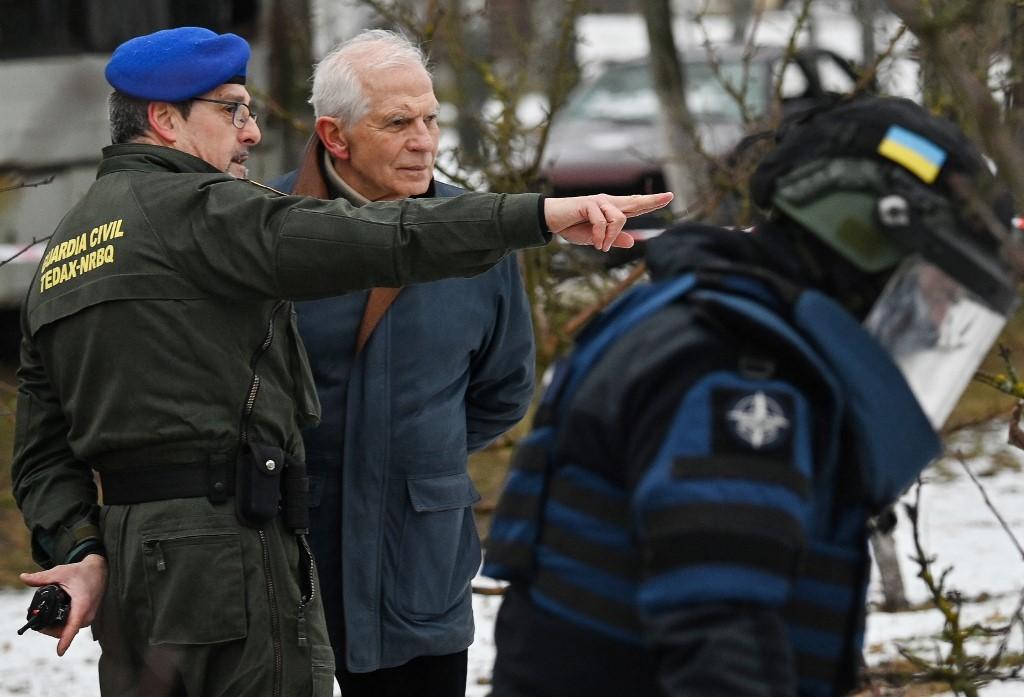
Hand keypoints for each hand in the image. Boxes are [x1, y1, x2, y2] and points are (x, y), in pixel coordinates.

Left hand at [20, 554, 106, 655]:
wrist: (101, 569)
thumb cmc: (82, 571)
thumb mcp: (61, 572)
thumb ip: (42, 577)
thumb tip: (23, 578)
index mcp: (82, 605)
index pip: (73, 627)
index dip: (66, 640)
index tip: (60, 652)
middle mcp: (88, 614)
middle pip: (67, 631)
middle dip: (50, 630)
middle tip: (37, 622)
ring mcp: (90, 616)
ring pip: (70, 630)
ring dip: (57, 629)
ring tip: (44, 619)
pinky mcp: (89, 616)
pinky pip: (75, 626)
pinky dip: (64, 625)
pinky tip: (55, 617)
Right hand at [543, 193, 673, 250]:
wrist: (551, 220)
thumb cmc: (572, 227)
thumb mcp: (596, 239)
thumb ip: (613, 239)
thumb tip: (633, 241)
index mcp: (611, 209)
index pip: (635, 205)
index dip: (651, 201)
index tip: (668, 196)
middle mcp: (608, 202)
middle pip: (635, 202)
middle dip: (652, 201)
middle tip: (669, 197)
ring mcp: (599, 202)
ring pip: (619, 219)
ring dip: (611, 237)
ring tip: (600, 247)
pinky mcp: (589, 204)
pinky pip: (603, 222)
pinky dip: (600, 236)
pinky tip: (594, 243)